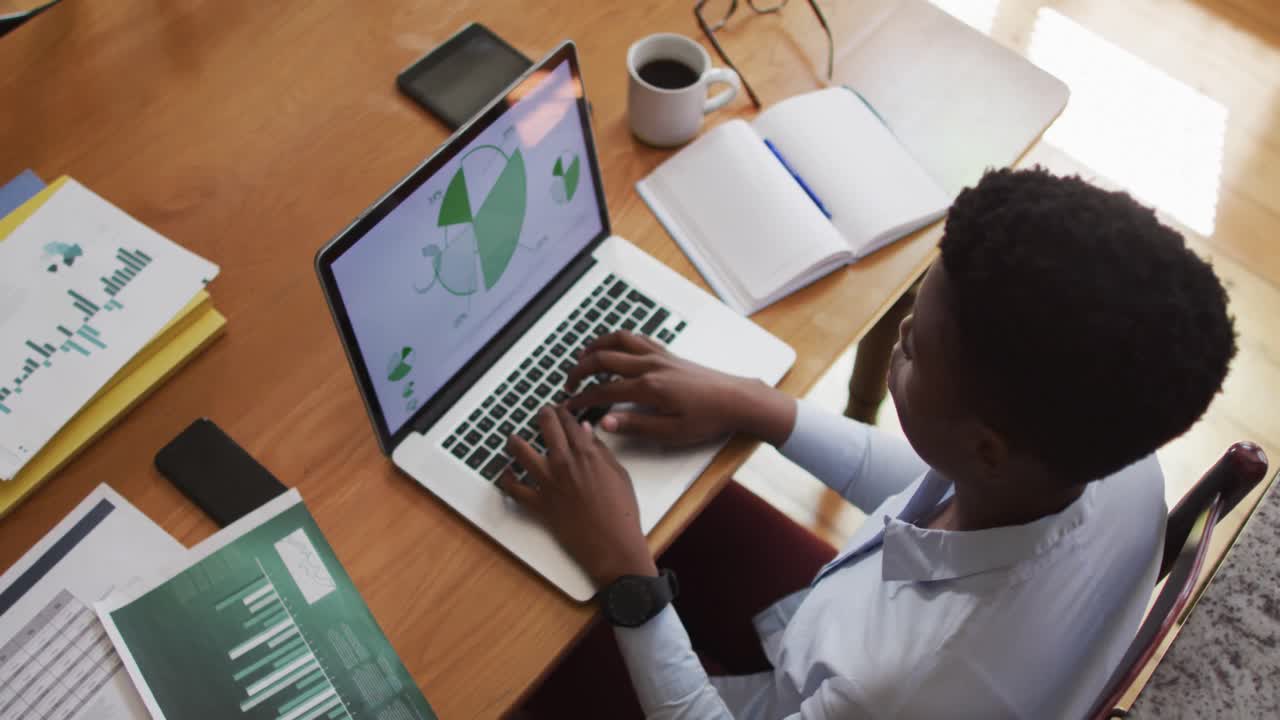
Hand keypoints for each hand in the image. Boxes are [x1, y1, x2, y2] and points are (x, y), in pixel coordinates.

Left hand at [497, 405, 656, 585]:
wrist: (612, 544)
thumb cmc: (621, 512)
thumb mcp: (619, 474)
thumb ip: (601, 451)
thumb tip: (588, 431)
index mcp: (586, 453)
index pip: (570, 422)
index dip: (564, 412)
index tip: (562, 410)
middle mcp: (563, 462)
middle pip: (546, 426)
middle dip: (543, 415)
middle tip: (542, 413)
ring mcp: (548, 482)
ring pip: (521, 451)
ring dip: (515, 440)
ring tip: (513, 437)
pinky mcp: (538, 504)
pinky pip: (513, 488)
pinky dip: (506, 479)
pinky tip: (504, 472)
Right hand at [564, 331, 795, 446]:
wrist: (737, 399)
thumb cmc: (708, 418)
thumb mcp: (671, 432)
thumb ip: (635, 426)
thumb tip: (604, 422)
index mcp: (648, 387)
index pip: (603, 391)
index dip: (582, 400)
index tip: (569, 407)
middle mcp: (650, 365)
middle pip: (603, 358)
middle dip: (579, 370)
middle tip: (568, 385)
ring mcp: (659, 356)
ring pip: (618, 340)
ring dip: (595, 347)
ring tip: (582, 360)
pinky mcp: (668, 353)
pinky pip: (636, 338)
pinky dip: (618, 340)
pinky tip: (614, 349)